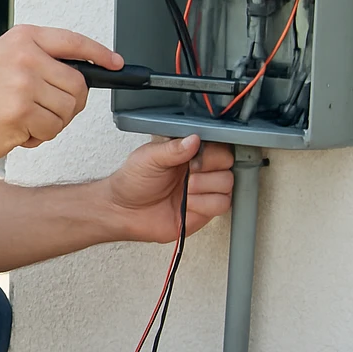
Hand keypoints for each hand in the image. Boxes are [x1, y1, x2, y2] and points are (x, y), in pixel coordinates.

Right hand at [0, 24, 122, 168]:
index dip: (99, 54)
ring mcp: (22, 81)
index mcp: (22, 39)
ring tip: (22, 119)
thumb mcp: (5, 63)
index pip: (72, 41)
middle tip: (40, 112)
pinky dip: (39, 137)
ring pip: (68, 110)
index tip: (115, 63)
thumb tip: (85, 73)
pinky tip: (16, 131)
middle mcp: (24, 55)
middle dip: (68, 105)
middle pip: (78, 83)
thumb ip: (42, 62)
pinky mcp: (21, 109)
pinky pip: (53, 129)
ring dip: (51, 123)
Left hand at [104, 136, 233, 242]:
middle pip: (228, 164)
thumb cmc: (132, 182)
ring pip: (227, 185)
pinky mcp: (204, 211)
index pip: (218, 145)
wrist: (124, 212)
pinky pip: (221, 205)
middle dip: (209, 170)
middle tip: (189, 175)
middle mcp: (200, 170)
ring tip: (186, 190)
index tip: (194, 159)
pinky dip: (204, 204)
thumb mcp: (148, 158)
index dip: (211, 152)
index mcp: (188, 153)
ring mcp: (203, 190)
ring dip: (205, 188)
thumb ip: (172, 148)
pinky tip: (188, 204)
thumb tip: (194, 139)